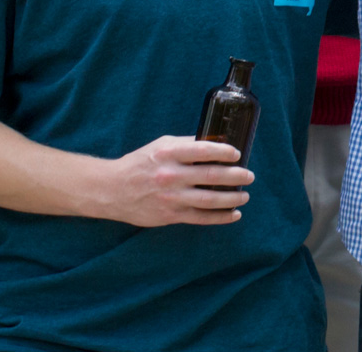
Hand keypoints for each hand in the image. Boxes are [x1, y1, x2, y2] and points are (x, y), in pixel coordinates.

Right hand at [94, 135, 252, 226]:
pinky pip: (200, 218)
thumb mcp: (160, 146)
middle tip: (249, 175)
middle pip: (210, 176)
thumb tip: (216, 143)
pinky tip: (234, 214)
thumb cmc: (139, 164)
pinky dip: (220, 217)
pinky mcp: (170, 215)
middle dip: (235, 176)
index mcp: (168, 154)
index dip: (223, 152)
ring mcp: (170, 197)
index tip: (237, 154)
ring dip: (232, 198)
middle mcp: (170, 175)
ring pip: (209, 199)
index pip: (202, 150)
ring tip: (244, 195)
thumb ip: (186, 145)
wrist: (112, 190)